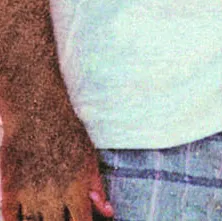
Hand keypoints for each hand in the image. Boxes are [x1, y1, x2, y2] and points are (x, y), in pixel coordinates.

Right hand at [1, 102, 112, 219]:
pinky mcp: (9, 190)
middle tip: (60, 216)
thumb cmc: (67, 134)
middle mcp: (53, 196)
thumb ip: (97, 189)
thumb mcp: (89, 158)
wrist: (37, 114)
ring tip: (44, 215)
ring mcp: (29, 194)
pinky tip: (21, 219)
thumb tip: (109, 213)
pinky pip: (9, 218)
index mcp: (76, 189)